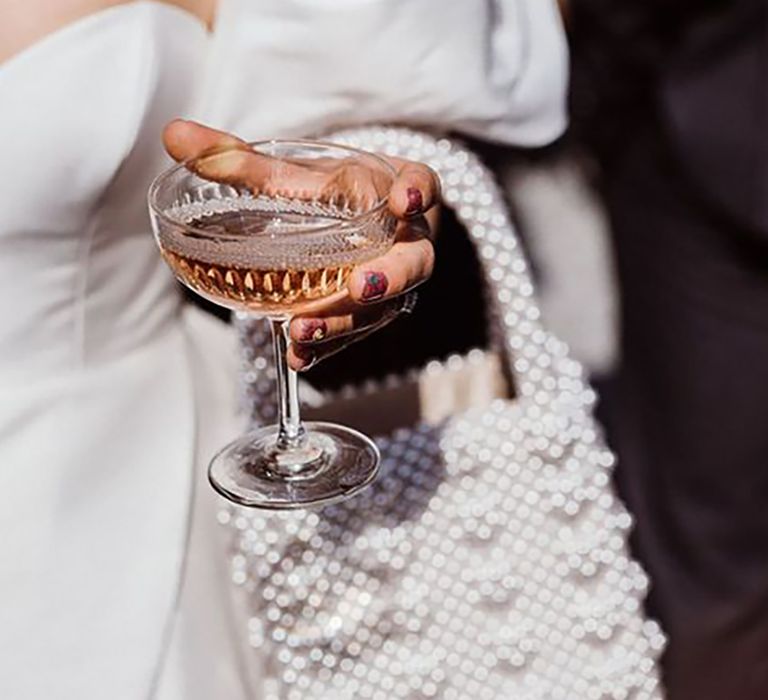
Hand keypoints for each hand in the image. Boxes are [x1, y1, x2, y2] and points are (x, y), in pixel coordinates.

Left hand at [163, 119, 439, 370]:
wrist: (351, 226)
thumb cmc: (329, 194)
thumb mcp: (292, 174)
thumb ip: (239, 160)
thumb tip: (172, 135)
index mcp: (393, 191)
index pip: (422, 184)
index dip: (419, 192)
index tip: (406, 198)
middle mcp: (403, 240)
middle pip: (413, 262)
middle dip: (390, 278)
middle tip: (359, 287)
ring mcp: (390, 283)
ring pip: (384, 309)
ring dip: (346, 323)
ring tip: (303, 331)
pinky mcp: (368, 314)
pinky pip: (355, 334)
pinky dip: (327, 346)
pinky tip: (297, 357)